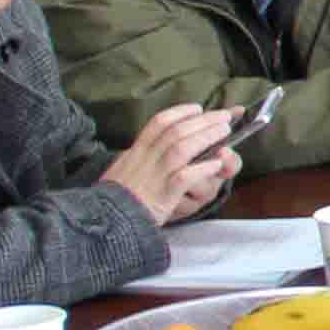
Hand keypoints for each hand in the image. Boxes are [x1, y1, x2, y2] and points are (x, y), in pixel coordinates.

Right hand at [102, 101, 243, 226]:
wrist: (104, 222)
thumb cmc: (114, 198)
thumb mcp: (122, 171)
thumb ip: (138, 158)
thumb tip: (153, 144)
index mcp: (135, 152)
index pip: (158, 123)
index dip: (180, 112)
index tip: (198, 108)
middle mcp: (144, 160)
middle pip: (176, 132)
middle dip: (203, 121)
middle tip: (224, 116)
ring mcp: (154, 178)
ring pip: (181, 150)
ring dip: (206, 137)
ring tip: (225, 131)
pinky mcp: (161, 197)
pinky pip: (184, 178)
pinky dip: (202, 169)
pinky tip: (217, 164)